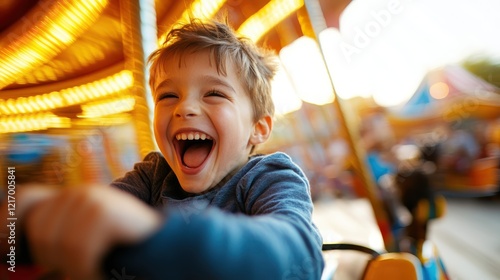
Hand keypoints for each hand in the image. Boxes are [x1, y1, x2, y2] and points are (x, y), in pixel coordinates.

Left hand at [20, 185, 160, 279]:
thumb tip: (28, 246)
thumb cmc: (121, 246)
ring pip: (61, 245)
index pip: (32, 218)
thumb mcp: (84, 237)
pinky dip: (89, 267)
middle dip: (58, 258)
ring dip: (77, 266)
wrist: (161, 243)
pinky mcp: (103, 212)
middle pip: (43, 234)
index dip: (39, 245)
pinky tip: (105, 265)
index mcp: (70, 196)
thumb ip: (60, 233)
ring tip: (97, 265)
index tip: (58, 258)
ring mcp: (92, 199)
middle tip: (84, 263)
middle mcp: (78, 192)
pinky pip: (79, 251)